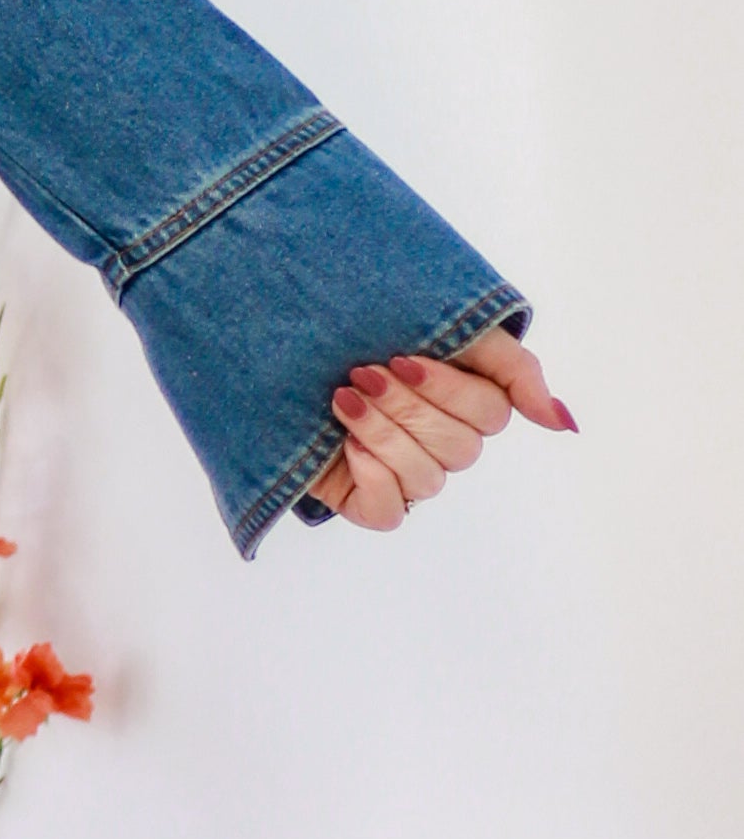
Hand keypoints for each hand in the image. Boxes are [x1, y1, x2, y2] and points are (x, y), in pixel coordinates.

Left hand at [306, 322, 576, 529]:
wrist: (277, 336)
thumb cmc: (365, 326)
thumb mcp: (450, 325)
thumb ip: (514, 369)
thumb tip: (562, 423)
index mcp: (467, 401)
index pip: (490, 415)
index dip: (447, 391)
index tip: (401, 357)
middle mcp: (442, 441)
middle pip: (460, 448)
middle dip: (406, 408)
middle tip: (363, 372)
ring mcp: (406, 472)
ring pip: (427, 478)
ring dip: (383, 434)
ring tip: (342, 399)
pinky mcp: (366, 498)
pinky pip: (390, 513)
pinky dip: (371, 478)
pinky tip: (346, 446)